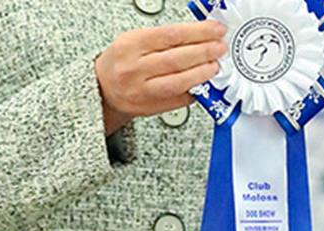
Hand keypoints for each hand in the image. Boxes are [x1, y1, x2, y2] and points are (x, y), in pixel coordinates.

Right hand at [95, 21, 226, 134]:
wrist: (103, 88)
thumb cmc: (122, 61)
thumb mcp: (135, 40)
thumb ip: (165, 39)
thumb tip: (200, 36)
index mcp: (131, 44)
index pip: (171, 35)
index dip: (198, 32)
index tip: (215, 30)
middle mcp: (135, 68)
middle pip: (177, 58)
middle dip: (204, 51)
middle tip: (220, 47)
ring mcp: (143, 90)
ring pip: (179, 81)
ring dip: (202, 72)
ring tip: (215, 65)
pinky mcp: (151, 107)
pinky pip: (179, 99)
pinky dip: (195, 90)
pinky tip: (205, 83)